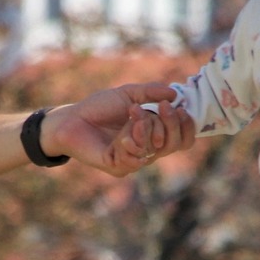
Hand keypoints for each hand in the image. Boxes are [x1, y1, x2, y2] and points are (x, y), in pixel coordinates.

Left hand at [41, 82, 196, 176]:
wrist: (72, 119)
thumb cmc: (99, 107)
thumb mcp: (128, 94)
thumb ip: (151, 92)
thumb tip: (176, 93)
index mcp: (154, 133)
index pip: (182, 138)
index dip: (187, 126)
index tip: (180, 108)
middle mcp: (148, 149)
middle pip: (175, 144)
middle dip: (170, 124)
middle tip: (160, 107)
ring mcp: (134, 160)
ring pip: (154, 149)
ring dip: (145, 128)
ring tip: (131, 114)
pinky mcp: (119, 167)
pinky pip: (135, 158)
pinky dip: (130, 141)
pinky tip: (120, 135)